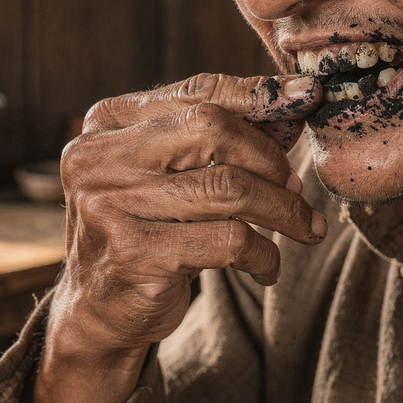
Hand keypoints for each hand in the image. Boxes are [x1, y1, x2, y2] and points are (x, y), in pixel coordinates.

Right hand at [19, 73, 323, 402]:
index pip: (195, 92)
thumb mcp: (164, 173)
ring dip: (283, 209)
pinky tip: (268, 267)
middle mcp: (99, 159)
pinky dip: (264, 254)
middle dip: (269, 158)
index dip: (256, 94)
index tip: (306, 96)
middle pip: (212, 129)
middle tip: (296, 187)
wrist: (97, 310)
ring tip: (303, 227)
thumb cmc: (145, 229)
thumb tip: (290, 101)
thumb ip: (209, 136)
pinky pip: (228, 241)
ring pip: (228, 188)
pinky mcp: (134, 256)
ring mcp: (110, 207)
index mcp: (105, 124)